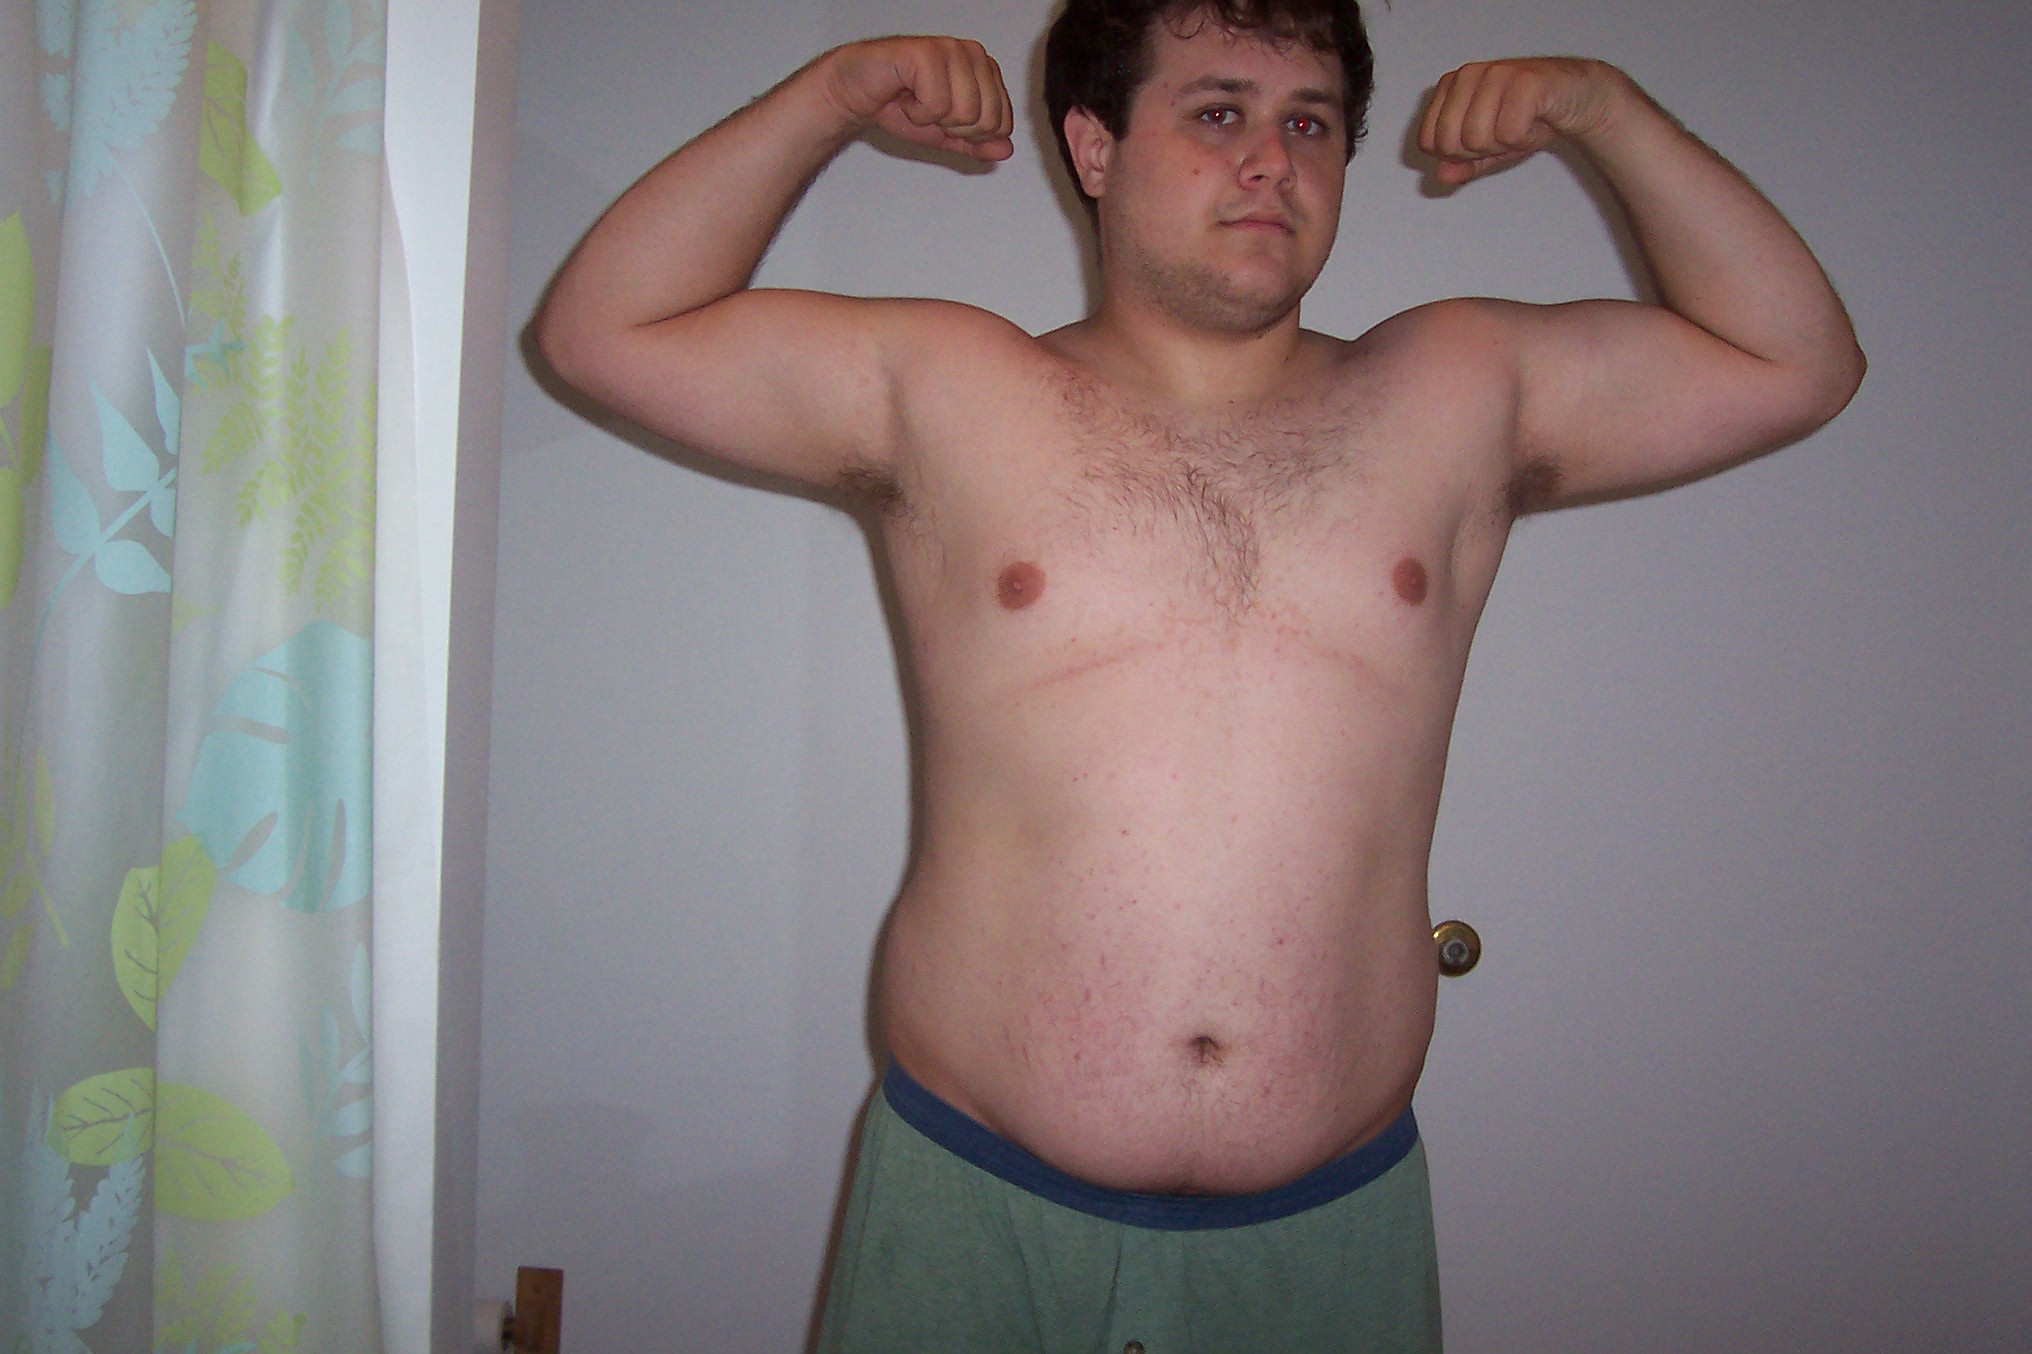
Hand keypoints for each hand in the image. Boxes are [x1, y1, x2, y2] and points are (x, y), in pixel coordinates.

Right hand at [825, 36, 1014, 161]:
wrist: (858, 95)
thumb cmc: (899, 106)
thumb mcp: (946, 135)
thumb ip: (977, 143)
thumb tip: (1005, 150)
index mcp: (983, 69)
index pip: (1002, 122)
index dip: (971, 136)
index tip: (945, 120)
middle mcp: (971, 54)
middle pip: (987, 119)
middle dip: (953, 128)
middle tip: (928, 111)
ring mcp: (950, 50)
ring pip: (965, 112)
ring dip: (932, 119)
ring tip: (916, 101)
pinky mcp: (926, 53)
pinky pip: (937, 104)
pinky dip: (916, 112)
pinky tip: (905, 95)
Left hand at [1418, 58, 1618, 184]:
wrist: (1578, 98)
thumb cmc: (1531, 115)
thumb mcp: (1489, 147)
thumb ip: (1462, 164)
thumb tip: (1441, 175)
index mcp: (1451, 86)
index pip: (1430, 141)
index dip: (1458, 154)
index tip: (1484, 139)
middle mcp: (1468, 75)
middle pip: (1450, 143)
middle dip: (1481, 150)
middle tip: (1506, 132)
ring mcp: (1495, 74)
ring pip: (1476, 138)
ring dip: (1506, 144)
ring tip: (1523, 123)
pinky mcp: (1524, 80)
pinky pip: (1509, 133)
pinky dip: (1526, 138)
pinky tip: (1538, 121)